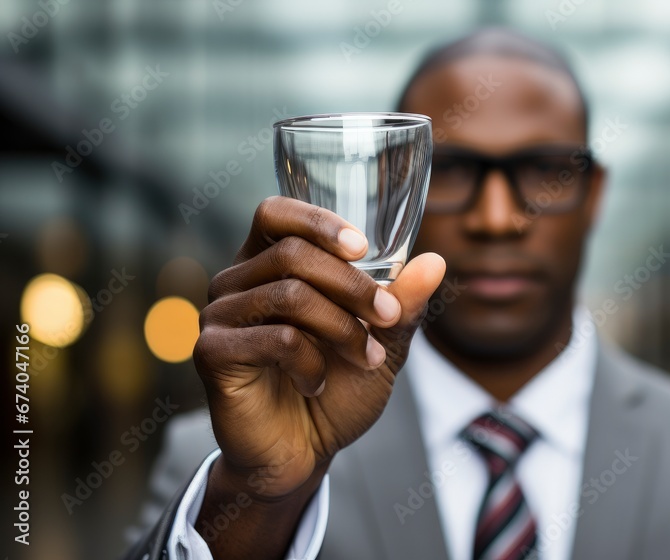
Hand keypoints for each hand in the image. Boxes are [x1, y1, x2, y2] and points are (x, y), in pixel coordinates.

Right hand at [193, 196, 443, 557]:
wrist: (301, 452)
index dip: (318, 221)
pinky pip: (276, 339)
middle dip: (353, 285)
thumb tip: (435, 262)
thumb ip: (402, 305)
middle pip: (292, 254)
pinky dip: (312, 361)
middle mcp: (235, 282)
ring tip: (366, 357)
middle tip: (388, 317)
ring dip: (342, 327)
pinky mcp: (213, 353)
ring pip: (289, 294)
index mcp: (266, 265)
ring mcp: (218, 315)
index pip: (275, 213)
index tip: (364, 247)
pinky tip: (317, 382)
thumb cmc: (335, 390)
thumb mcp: (380, 343)